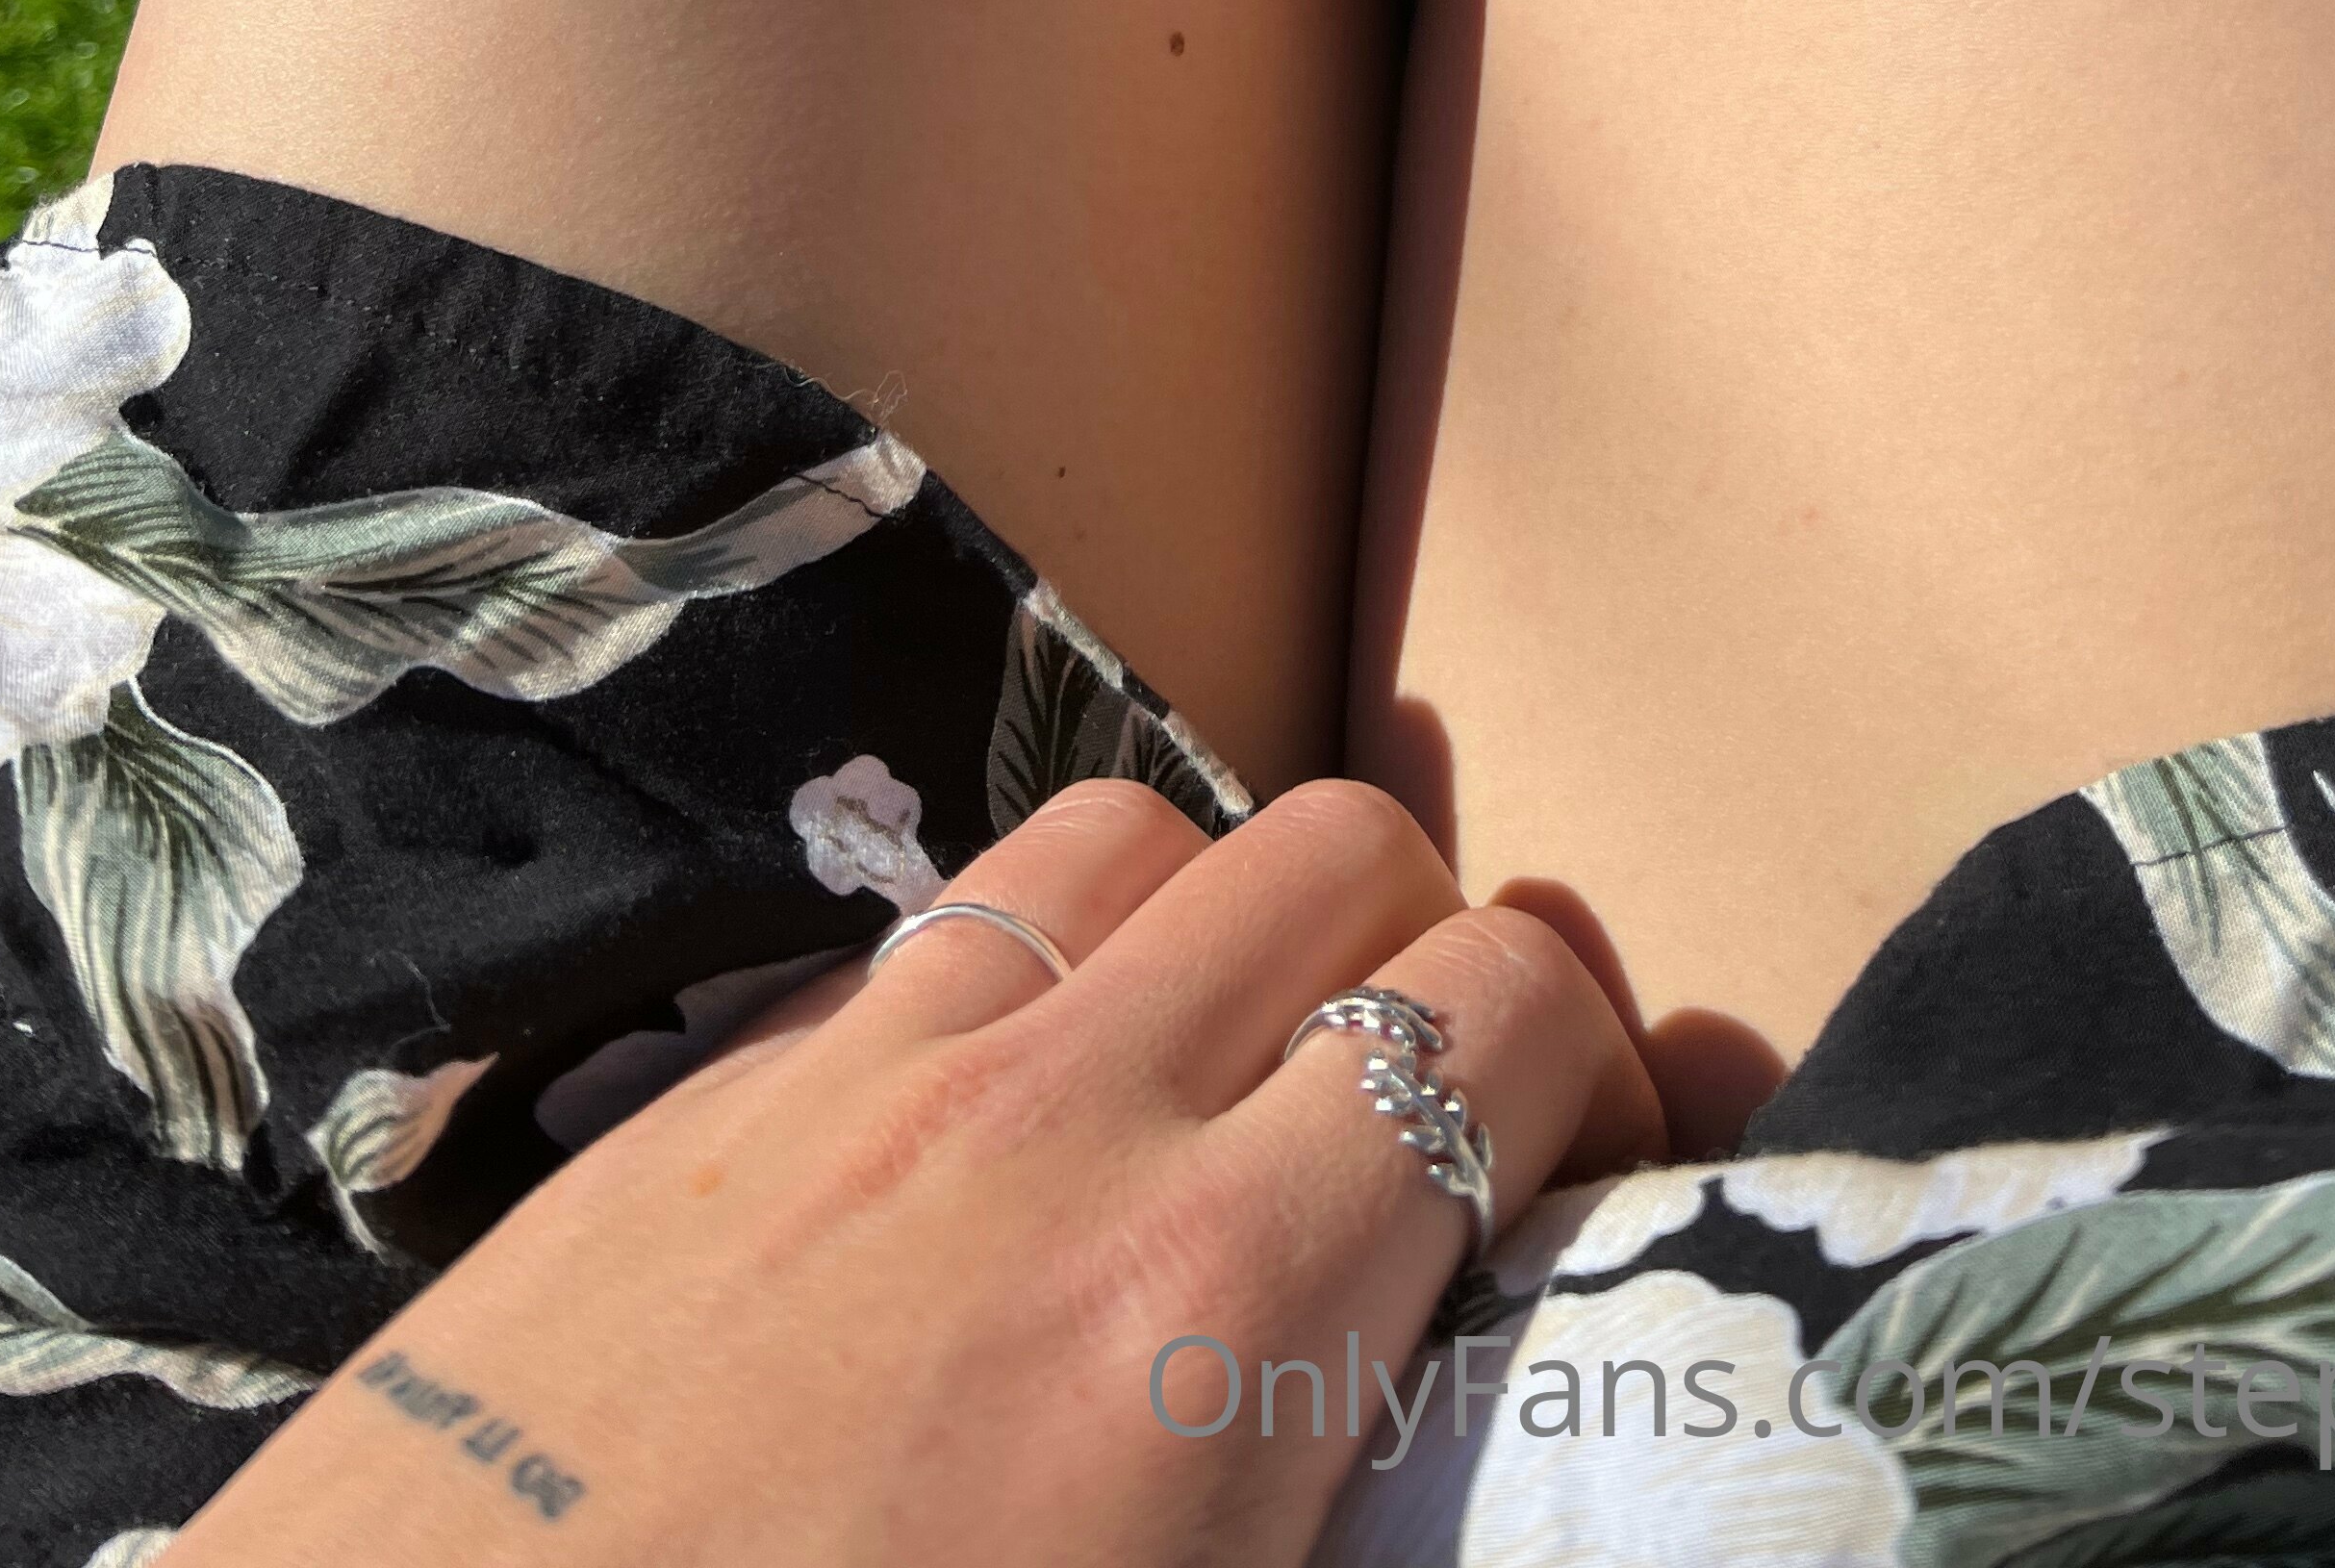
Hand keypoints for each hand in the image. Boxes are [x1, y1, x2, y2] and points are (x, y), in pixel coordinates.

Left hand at [173, 776, 1666, 1566]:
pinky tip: (1022, 1114)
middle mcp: (1065, 1129)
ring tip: (1234, 1077)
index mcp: (1214, 1319)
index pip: (1504, 1005)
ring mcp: (876, 1074)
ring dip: (1238, 919)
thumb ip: (1349, 1515)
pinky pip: (951, 919)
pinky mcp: (723, 1089)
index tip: (1611, 1161)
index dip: (1609, 1051)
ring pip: (1149, 834)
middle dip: (1442, 950)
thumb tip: (1467, 1467)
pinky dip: (1049, 961)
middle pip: (1347, 852)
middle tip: (1440, 1120)